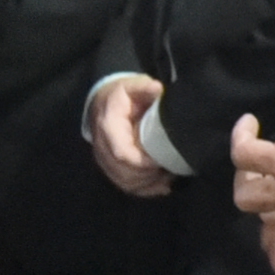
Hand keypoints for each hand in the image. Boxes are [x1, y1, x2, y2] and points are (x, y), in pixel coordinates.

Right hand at [87, 76, 171, 197]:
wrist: (104, 102)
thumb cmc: (123, 95)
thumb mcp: (132, 86)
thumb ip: (144, 87)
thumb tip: (157, 89)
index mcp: (108, 126)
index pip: (122, 153)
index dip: (143, 162)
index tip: (162, 160)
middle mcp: (102, 147)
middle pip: (124, 172)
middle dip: (148, 175)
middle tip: (172, 168)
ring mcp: (104, 159)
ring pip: (125, 182)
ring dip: (148, 183)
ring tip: (170, 176)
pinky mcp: (110, 167)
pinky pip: (125, 185)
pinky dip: (145, 189)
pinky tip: (162, 186)